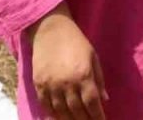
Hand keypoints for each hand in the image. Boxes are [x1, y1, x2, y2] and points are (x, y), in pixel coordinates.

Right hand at [28, 3, 107, 119]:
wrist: (50, 31)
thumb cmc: (77, 42)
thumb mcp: (93, 57)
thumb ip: (99, 79)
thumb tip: (104, 99)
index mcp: (84, 75)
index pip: (92, 102)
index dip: (97, 116)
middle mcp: (67, 83)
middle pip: (76, 110)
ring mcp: (51, 85)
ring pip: (60, 111)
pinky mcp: (38, 84)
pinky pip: (45, 105)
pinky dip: (52, 114)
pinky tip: (59, 118)